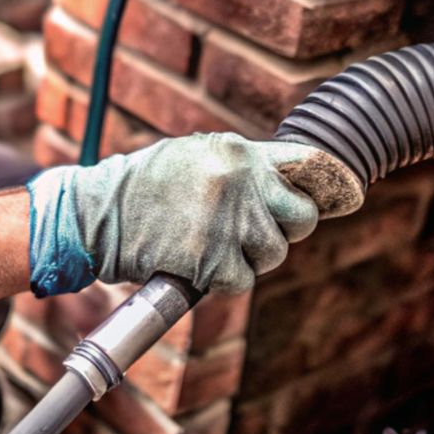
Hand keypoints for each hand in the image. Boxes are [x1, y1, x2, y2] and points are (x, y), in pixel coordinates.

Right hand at [27, 132, 321, 296]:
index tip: (339, 197)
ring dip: (250, 259)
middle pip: (300, 218)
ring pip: (273, 253)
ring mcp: (227, 221)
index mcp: (237, 151)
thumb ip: (239, 166)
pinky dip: (223, 283)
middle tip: (251, 235)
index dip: (324, 185)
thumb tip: (288, 180)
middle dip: (283, 231)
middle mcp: (240, 182)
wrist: (94, 215)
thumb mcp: (193, 156)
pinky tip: (197, 267)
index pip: (307, 164)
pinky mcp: (211, 259)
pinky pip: (242, 281)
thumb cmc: (143, 188)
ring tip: (213, 248)